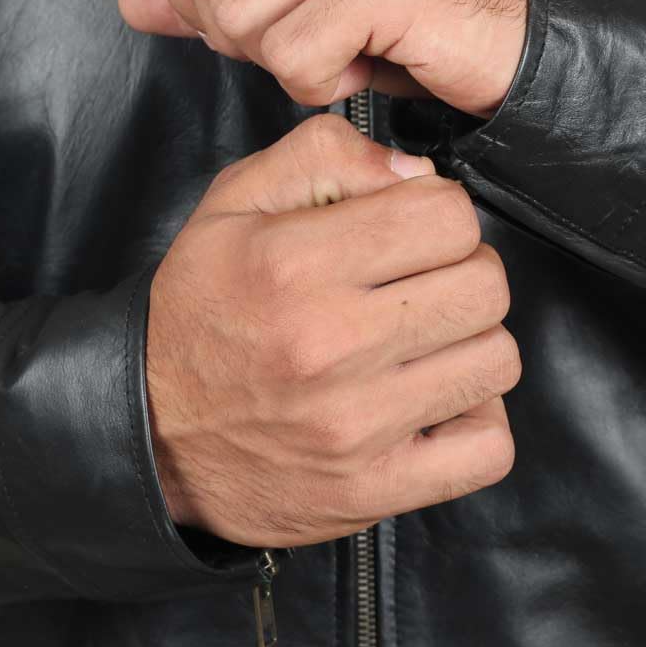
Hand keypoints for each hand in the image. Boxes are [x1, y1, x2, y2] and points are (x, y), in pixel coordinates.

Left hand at [118, 0, 526, 117]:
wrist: (530, 30)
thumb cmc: (425, 3)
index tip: (251, 16)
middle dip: (233, 31)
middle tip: (297, 42)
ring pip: (242, 16)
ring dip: (283, 62)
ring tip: (344, 48)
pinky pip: (295, 57)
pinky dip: (320, 84)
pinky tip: (367, 62)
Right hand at [145, 114, 519, 547]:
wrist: (150, 433)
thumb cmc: (200, 312)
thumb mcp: (232, 205)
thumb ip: (325, 157)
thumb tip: (419, 172)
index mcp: (296, 265)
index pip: (447, 217)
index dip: (439, 214)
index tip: (412, 233)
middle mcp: (330, 346)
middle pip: (484, 286)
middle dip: (464, 273)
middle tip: (423, 286)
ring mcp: (356, 426)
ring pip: (495, 360)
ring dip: (470, 345)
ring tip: (424, 345)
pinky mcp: (373, 489)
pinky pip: (488, 449)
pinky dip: (476, 423)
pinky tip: (435, 403)